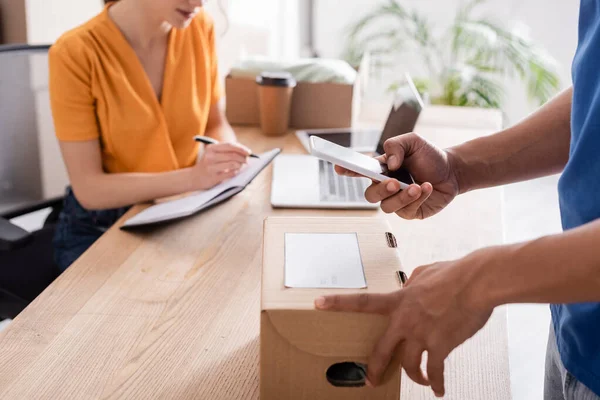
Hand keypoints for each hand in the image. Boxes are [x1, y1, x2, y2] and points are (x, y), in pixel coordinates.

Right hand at [191, 142, 249, 189]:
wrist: (194, 177)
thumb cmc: (209, 165)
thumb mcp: (214, 154)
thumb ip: (227, 152)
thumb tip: (245, 153)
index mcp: (211, 148)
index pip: (230, 146)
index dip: (241, 148)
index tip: (249, 152)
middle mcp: (210, 156)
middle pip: (232, 155)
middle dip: (243, 158)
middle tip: (247, 161)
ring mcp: (211, 167)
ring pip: (233, 164)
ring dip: (240, 165)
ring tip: (240, 166)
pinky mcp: (213, 177)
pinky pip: (230, 173)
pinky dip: (236, 172)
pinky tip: (235, 172)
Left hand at [314, 249, 496, 396]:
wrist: (477, 282)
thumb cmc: (454, 273)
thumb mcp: (424, 272)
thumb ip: (412, 282)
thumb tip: (409, 284)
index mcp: (399, 300)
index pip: (362, 302)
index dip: (338, 303)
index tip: (317, 303)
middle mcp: (405, 320)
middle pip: (381, 350)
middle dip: (373, 367)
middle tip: (369, 379)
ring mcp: (421, 335)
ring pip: (408, 365)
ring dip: (414, 377)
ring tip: (420, 382)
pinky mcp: (441, 346)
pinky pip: (435, 371)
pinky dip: (436, 383)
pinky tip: (438, 390)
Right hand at [335, 133, 461, 218]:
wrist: (452, 171)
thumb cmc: (429, 156)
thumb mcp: (413, 141)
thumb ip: (397, 145)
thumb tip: (390, 164)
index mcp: (380, 169)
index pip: (359, 170)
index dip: (347, 170)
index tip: (338, 167)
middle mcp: (385, 187)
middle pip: (370, 195)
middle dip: (381, 190)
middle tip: (395, 182)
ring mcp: (396, 201)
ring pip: (387, 206)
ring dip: (402, 196)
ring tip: (417, 186)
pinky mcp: (410, 212)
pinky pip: (406, 211)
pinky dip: (417, 199)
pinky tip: (426, 188)